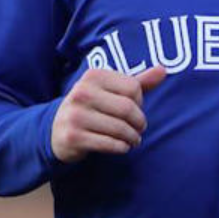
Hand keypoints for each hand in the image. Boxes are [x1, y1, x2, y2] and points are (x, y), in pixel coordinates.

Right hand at [51, 66, 166, 162]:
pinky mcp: (73, 136)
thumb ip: (139, 82)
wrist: (56, 130)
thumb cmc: (93, 107)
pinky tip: (122, 147)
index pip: (133, 87)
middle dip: (139, 122)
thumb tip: (163, 70)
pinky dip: (121, 147)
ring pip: (119, 128)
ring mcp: (75, 115)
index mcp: (93, 76)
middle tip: (140, 129)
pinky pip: (108, 144)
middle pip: (127, 108)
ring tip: (133, 139)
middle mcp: (82, 92)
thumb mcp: (112, 91)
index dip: (140, 102)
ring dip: (132, 137)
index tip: (136, 109)